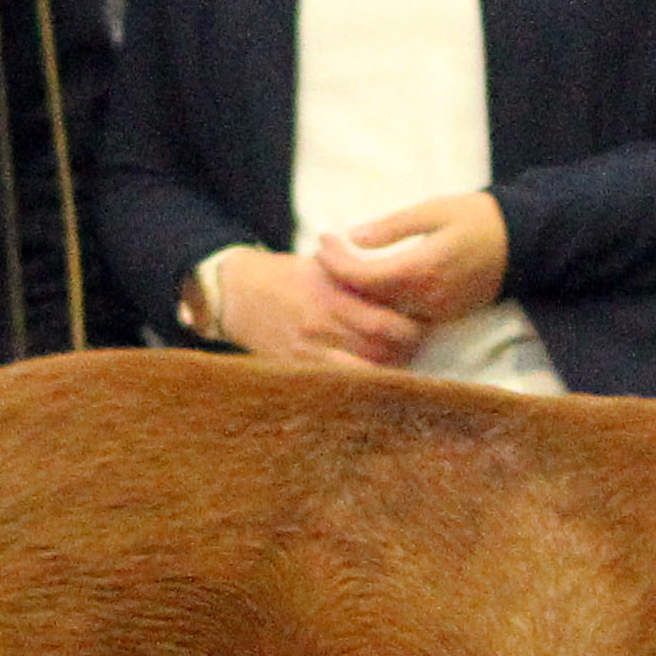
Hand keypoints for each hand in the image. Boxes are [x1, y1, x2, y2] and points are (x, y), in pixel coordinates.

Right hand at [208, 246, 426, 367]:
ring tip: (396, 366)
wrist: (234, 294)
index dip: (411, 331)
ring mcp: (307, 354)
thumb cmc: (287, 277)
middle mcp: (320, 328)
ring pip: (362, 376)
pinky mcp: (295, 372)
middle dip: (404, 355)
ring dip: (385, 374)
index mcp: (330, 297)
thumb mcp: (322, 266)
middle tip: (415, 350)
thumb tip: (403, 285)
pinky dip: (358, 386)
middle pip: (379, 355)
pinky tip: (368, 382)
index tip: (420, 328)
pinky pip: (335, 388)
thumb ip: (358, 278)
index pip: (385, 324)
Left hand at [314, 196, 508, 328]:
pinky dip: (380, 304)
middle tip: (323, 254)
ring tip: (338, 270)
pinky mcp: (444, 317)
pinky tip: (368, 286)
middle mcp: (428, 298)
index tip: (322, 241)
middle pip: (368, 301)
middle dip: (340, 280)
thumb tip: (353, 237)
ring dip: (358, 295)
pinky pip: (402, 318)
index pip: (364, 277)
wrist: (523, 244)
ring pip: (383, 314)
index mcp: (423, 269)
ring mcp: (437, 312)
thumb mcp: (433, 210)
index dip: (336, 262)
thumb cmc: (478, 218)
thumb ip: (392, 227)